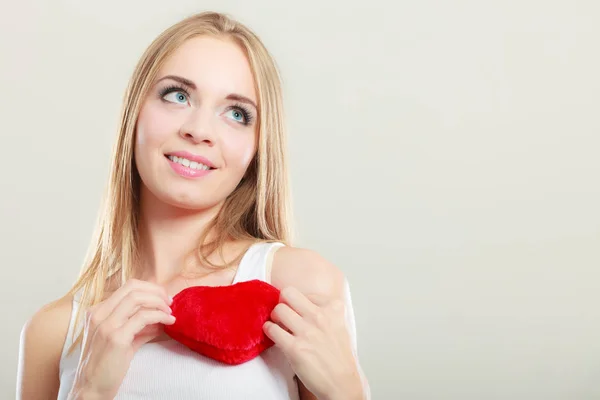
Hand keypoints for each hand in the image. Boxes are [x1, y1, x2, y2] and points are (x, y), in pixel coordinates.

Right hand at [69, 279, 174, 398]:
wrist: (92, 389)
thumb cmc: (107, 365)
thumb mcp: (123, 339)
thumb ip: (139, 326)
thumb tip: (160, 317)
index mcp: (97, 312)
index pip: (127, 287)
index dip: (150, 288)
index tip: (164, 298)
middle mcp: (98, 314)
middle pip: (133, 287)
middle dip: (157, 292)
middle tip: (170, 303)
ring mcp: (106, 325)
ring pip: (138, 298)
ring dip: (159, 303)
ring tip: (170, 313)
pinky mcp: (116, 337)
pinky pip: (143, 317)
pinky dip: (160, 316)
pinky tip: (169, 323)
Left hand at [263, 287, 362, 399]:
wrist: (342, 382)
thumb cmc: (339, 356)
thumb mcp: (338, 325)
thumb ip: (324, 311)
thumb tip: (300, 304)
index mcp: (333, 308)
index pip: (305, 293)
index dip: (298, 303)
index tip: (298, 312)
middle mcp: (320, 316)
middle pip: (288, 293)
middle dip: (282, 302)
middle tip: (283, 313)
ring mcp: (307, 332)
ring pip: (278, 310)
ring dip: (274, 317)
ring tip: (278, 326)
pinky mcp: (295, 348)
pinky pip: (272, 329)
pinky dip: (268, 330)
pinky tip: (274, 335)